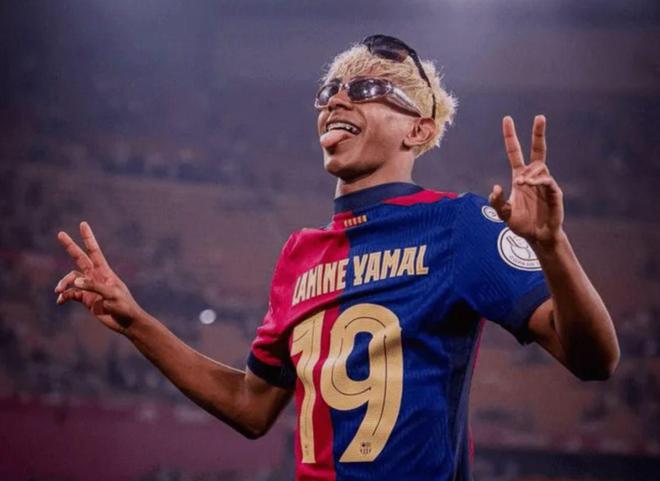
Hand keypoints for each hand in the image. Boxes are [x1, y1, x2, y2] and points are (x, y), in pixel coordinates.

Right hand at [54, 221, 142, 333]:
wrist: (127, 322)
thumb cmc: (124, 306)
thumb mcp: (111, 295)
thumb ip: (94, 286)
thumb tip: (76, 282)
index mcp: (105, 272)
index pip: (94, 251)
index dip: (88, 238)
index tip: (83, 224)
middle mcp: (96, 277)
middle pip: (80, 258)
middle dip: (70, 246)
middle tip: (60, 234)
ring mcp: (90, 288)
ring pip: (72, 279)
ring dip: (64, 283)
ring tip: (59, 290)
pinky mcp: (87, 300)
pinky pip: (71, 294)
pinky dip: (64, 296)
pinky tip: (60, 301)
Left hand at [489, 115, 564, 245]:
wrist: (538, 237)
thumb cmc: (522, 224)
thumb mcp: (503, 213)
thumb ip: (496, 202)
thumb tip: (496, 187)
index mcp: (520, 177)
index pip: (515, 152)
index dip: (511, 136)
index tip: (507, 119)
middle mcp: (533, 176)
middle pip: (537, 150)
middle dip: (538, 133)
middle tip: (540, 116)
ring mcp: (545, 183)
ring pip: (539, 167)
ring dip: (528, 172)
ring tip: (521, 184)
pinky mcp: (554, 192)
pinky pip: (547, 180)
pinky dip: (538, 180)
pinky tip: (529, 184)